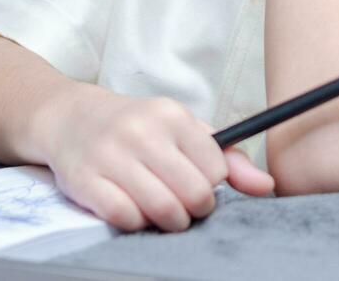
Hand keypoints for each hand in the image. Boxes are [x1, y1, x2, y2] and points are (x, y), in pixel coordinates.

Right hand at [43, 87, 274, 231]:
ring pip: (163, 209)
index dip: (213, 185)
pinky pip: (125, 218)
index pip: (216, 168)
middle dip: (195, 208)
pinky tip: (134, 210)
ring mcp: (112, 156)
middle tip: (185, 205)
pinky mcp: (86, 181)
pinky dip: (136, 222)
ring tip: (164, 211)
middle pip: (194, 193)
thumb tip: (267, 186)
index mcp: (172, 116)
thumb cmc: (138, 128)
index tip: (200, 184)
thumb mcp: (184, 130)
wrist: (71, 118)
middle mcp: (142, 132)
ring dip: (170, 221)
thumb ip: (228, 158)